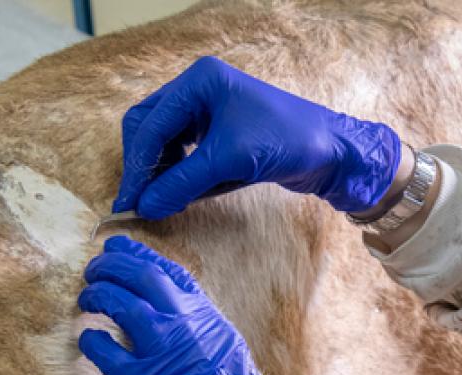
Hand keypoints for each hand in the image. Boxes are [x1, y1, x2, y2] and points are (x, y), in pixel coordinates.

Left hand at [77, 235, 304, 374]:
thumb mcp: (234, 368)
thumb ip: (206, 341)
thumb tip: (180, 325)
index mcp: (214, 326)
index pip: (175, 277)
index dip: (145, 258)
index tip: (124, 249)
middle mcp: (191, 332)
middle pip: (146, 279)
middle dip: (115, 264)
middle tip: (96, 265)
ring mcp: (166, 356)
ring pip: (122, 304)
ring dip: (99, 294)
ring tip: (87, 296)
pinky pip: (105, 350)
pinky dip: (91, 340)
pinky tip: (87, 339)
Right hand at [113, 55, 401, 218]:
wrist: (333, 152)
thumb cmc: (288, 141)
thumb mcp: (229, 160)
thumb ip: (183, 182)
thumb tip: (145, 206)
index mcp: (199, 81)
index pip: (150, 123)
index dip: (137, 166)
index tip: (128, 201)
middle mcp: (199, 92)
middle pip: (151, 129)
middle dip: (145, 167)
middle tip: (140, 203)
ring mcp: (209, 113)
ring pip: (167, 145)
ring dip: (163, 174)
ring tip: (164, 203)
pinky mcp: (221, 136)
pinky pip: (188, 157)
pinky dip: (183, 177)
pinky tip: (183, 197)